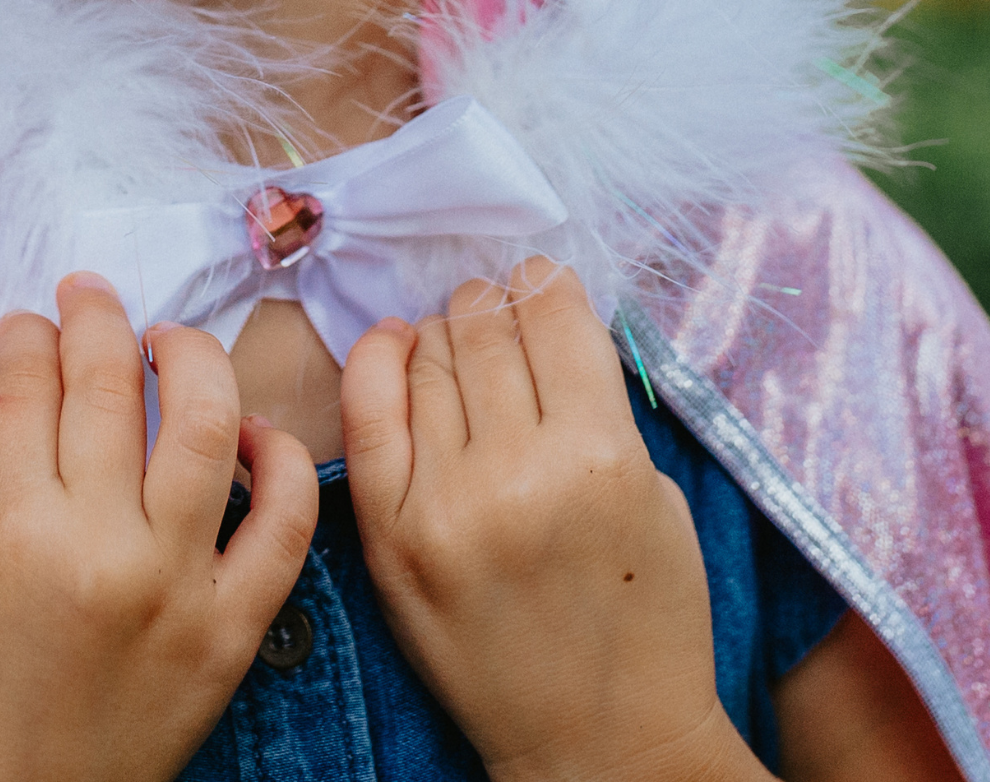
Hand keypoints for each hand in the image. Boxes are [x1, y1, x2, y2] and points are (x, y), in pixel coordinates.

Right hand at [0, 273, 317, 781]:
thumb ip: (3, 466)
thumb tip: (42, 365)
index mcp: (14, 528)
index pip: (24, 386)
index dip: (27, 335)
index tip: (32, 321)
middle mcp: (100, 547)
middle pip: (107, 384)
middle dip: (96, 318)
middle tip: (92, 297)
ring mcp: (177, 585)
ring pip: (206, 423)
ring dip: (189, 357)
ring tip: (171, 345)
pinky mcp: (232, 628)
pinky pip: (285, 521)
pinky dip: (280, 460)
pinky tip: (252, 432)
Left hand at [340, 260, 762, 781]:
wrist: (600, 741)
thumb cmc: (648, 617)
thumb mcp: (654, 493)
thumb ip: (598, 404)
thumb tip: (542, 319)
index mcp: (601, 456)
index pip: (553, 314)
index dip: (544, 285)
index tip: (540, 285)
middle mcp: (519, 473)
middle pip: (486, 329)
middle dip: (494, 306)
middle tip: (499, 315)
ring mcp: (445, 505)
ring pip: (430, 361)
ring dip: (447, 335)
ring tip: (461, 344)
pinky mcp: (391, 538)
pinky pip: (368, 415)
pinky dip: (378, 360)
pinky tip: (397, 342)